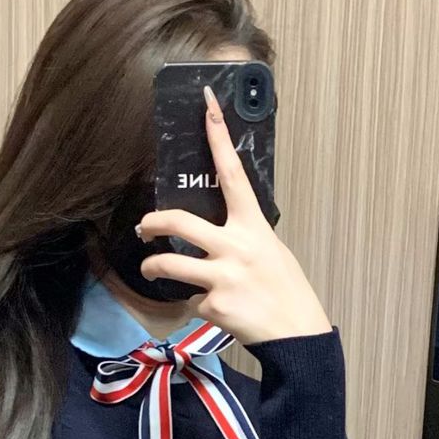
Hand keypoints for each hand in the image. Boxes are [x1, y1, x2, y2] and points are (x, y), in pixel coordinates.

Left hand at [137, 85, 331, 346]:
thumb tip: (217, 230)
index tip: (206, 105)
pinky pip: (189, 301)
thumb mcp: (270, 250)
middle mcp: (235, 246)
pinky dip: (195, 306)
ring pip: (169, 265)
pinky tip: (214, 311)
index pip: (232, 173)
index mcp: (253, 226)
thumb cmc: (285, 289)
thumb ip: (243, 236)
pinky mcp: (213, 306)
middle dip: (152, 222)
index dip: (218, 137)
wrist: (297, 333)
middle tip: (142, 227)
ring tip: (151, 269)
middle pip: (178, 221)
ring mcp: (222, 277)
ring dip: (152, 267)